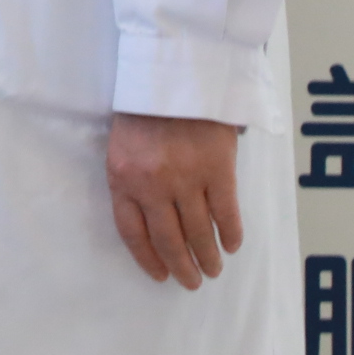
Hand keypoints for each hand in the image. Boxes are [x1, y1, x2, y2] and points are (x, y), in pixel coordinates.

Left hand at [107, 112, 244, 290]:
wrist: (176, 72)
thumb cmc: (145, 106)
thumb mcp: (123, 143)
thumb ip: (133, 179)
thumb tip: (152, 218)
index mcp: (122, 177)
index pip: (132, 232)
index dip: (147, 259)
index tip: (160, 274)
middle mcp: (152, 184)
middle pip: (168, 239)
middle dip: (182, 266)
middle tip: (191, 282)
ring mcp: (186, 178)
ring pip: (198, 232)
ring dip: (207, 257)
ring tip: (213, 270)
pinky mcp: (218, 170)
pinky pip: (226, 213)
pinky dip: (230, 234)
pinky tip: (231, 245)